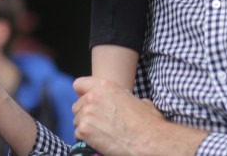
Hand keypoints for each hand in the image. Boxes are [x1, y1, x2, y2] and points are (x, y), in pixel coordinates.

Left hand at [72, 77, 206, 155]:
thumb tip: (129, 103)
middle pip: (77, 106)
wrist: (149, 140)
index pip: (79, 84)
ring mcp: (87, 113)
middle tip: (98, 123)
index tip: (87, 102)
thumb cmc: (147, 123)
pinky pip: (78, 134)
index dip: (82, 94)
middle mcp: (93, 96)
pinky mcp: (84, 130)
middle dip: (85, 114)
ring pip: (76, 121)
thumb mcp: (139, 101)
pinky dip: (86, 140)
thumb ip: (125, 98)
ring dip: (86, 127)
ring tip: (102, 133)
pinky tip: (100, 140)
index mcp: (106, 86)